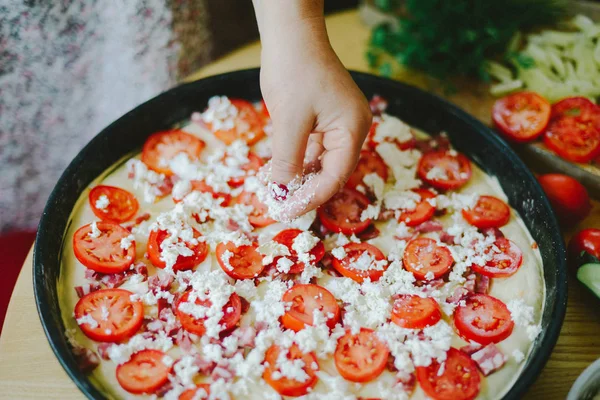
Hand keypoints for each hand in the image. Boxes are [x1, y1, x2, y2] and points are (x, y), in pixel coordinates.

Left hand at [254, 0, 371, 218]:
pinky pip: (311, 148)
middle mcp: (350, 129)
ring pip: (319, 162)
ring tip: (278, 194)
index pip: (336, 176)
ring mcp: (336, 124)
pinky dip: (296, 161)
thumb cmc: (294, 71)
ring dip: (299, 177)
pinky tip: (280, 173)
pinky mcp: (322, 118)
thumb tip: (282, 194)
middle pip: (331, 172)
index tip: (288, 211)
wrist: (290, 34)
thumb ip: (288, 161)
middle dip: (306, 190)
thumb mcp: (289, 122)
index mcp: (353, 130)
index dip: (312, 198)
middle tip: (281, 207)